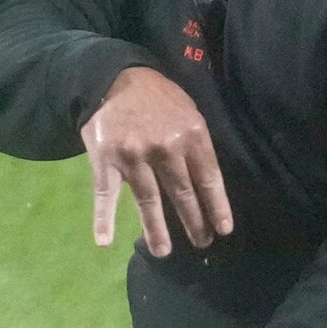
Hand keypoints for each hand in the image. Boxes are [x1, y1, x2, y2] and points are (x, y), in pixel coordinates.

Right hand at [83, 67, 234, 257]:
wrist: (114, 76)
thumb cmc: (159, 98)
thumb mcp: (189, 112)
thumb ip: (197, 145)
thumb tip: (207, 185)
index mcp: (191, 134)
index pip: (208, 178)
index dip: (216, 206)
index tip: (223, 229)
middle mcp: (165, 147)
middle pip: (182, 193)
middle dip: (194, 222)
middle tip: (201, 242)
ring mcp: (133, 155)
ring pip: (149, 200)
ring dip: (156, 229)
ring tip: (163, 251)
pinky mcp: (106, 159)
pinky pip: (105, 194)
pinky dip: (103, 218)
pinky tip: (105, 241)